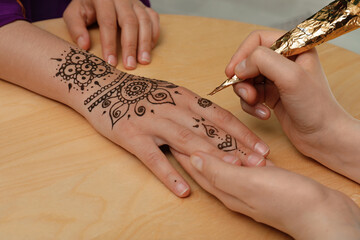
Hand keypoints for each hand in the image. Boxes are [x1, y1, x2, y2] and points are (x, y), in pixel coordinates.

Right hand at [53, 47, 270, 197]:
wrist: (102, 87)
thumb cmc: (141, 94)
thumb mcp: (170, 94)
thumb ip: (193, 109)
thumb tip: (220, 127)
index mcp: (184, 97)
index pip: (219, 116)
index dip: (243, 133)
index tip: (262, 148)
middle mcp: (172, 108)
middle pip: (208, 130)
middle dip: (236, 147)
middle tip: (259, 163)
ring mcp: (152, 122)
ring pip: (186, 141)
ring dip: (211, 156)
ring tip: (232, 172)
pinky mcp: (132, 136)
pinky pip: (153, 158)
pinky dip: (169, 174)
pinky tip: (183, 190)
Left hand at [63, 0, 159, 68]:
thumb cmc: (87, 6)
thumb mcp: (75, 13)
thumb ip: (76, 27)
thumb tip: (85, 45)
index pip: (108, 22)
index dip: (109, 44)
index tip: (111, 62)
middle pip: (130, 22)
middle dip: (130, 46)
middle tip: (130, 65)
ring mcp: (135, 2)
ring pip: (144, 21)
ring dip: (145, 43)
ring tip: (144, 61)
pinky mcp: (144, 7)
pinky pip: (154, 19)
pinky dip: (154, 35)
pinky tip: (149, 49)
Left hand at [171, 150, 359, 238]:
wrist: (320, 212)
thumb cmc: (284, 200)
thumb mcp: (246, 184)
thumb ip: (219, 172)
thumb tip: (193, 159)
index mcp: (225, 189)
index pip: (197, 167)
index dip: (184, 150)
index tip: (173, 134)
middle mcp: (233, 189)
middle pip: (208, 165)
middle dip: (196, 147)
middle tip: (187, 128)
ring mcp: (249, 185)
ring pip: (225, 164)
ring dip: (215, 149)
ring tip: (205, 133)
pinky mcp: (263, 181)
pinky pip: (243, 165)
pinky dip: (237, 153)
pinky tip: (236, 148)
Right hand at [225, 30, 359, 180]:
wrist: (322, 136)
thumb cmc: (315, 107)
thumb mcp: (290, 77)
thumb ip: (263, 62)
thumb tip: (239, 66)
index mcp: (294, 47)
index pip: (258, 39)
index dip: (242, 54)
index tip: (232, 72)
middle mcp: (284, 60)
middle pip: (248, 60)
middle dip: (243, 79)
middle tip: (247, 94)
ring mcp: (276, 78)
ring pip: (246, 79)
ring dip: (245, 93)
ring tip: (255, 104)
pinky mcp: (271, 94)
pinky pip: (249, 94)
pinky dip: (251, 105)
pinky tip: (263, 114)